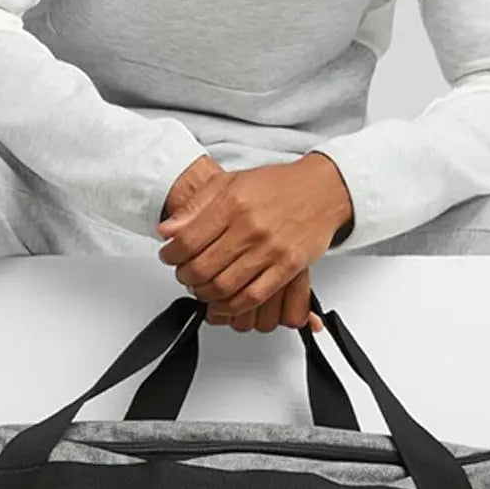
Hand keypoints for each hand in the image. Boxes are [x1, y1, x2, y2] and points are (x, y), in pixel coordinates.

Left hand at [156, 153, 352, 325]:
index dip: (171, 255)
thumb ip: (196, 206)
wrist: (322, 189)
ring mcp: (271, 250)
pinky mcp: (288, 267)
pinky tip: (223, 302)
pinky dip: (232, 306)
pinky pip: (253, 297)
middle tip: (184, 274)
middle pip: (203, 268)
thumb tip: (167, 230)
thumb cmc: (278, 186)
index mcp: (233, 203)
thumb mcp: (230, 182)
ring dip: (205, 294)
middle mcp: (251, 227)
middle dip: (185, 277)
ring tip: (201, 287)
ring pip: (224, 287)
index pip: (188, 240)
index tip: (169, 256)